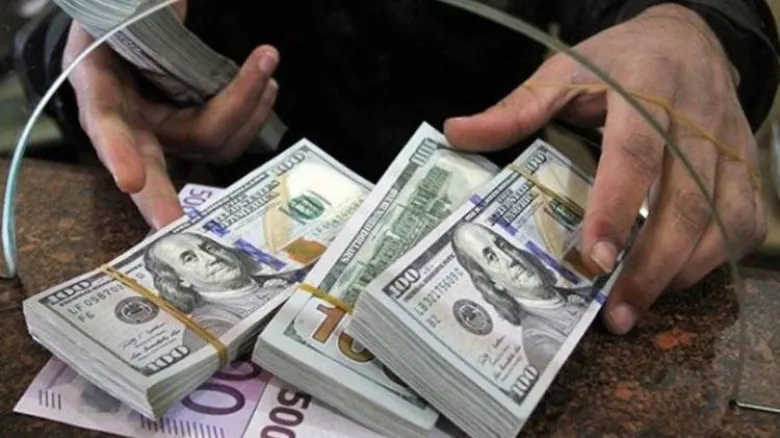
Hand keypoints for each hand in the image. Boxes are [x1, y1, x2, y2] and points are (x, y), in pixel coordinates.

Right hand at [63, 4, 279, 229]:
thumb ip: (138, 18)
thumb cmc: (118, 27)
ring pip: (210, 144)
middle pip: (153, 169)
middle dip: (161, 198)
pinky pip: (228, 138)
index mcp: (100, 93)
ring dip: (246, 112)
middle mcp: (134, 125)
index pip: (107, 128)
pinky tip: (266, 86)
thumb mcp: (115, 17)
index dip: (118, 153)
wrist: (129, 37)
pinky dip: (253, 112)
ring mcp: (167, 134)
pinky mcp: (196, 134)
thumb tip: (177, 7)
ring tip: (266, 71)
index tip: (130, 181)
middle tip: (174, 222)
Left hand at [443, 4, 765, 333]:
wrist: (687, 40)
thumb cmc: (618, 62)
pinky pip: (742, 221)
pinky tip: (675, 279)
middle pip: (685, 202)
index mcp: (646, 90)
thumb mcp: (563, 72)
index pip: (634, 155)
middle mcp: (697, 121)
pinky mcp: (746, 166)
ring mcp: (729, 146)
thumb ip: (516, 109)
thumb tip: (455, 134)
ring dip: (682, 272)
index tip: (594, 258)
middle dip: (651, 265)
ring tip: (636, 309)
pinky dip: (713, 258)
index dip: (615, 207)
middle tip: (615, 313)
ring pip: (720, 219)